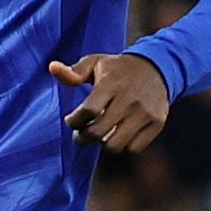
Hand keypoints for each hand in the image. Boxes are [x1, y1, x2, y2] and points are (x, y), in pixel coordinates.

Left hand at [48, 52, 170, 152]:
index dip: (74, 121)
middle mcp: (130, 99)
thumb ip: (74, 71)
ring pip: (115, 145)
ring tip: (98, 134)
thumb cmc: (118, 69)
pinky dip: (121, 146)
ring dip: (101, 144)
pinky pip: (133, 148)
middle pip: (98, 132)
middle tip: (80, 133)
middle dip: (82, 137)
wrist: (157, 68)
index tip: (71, 120)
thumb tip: (52, 68)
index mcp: (112, 83)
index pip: (89, 110)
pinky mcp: (157, 123)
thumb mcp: (96, 62)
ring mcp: (145, 113)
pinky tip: (116, 135)